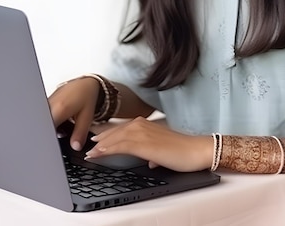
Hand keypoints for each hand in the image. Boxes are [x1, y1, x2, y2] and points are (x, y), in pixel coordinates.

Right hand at [47, 77, 99, 151]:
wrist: (84, 84)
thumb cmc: (86, 96)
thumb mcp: (87, 116)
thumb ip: (80, 133)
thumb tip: (75, 147)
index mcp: (59, 108)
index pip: (46, 130)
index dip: (47, 141)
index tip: (52, 148)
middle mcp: (49, 105)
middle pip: (41, 127)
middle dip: (47, 137)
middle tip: (57, 140)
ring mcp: (45, 104)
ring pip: (40, 123)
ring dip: (48, 131)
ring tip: (60, 131)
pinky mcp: (45, 104)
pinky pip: (42, 117)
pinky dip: (48, 125)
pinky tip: (58, 126)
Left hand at [85, 117, 213, 171]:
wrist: (195, 150)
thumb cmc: (182, 150)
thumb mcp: (162, 149)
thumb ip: (153, 152)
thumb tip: (150, 160)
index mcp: (145, 124)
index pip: (121, 129)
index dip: (108, 135)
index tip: (97, 140)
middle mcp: (141, 124)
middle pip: (115, 132)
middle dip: (101, 139)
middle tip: (89, 146)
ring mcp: (142, 132)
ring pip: (115, 138)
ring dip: (101, 145)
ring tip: (90, 152)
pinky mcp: (143, 143)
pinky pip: (121, 145)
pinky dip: (109, 149)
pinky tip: (101, 153)